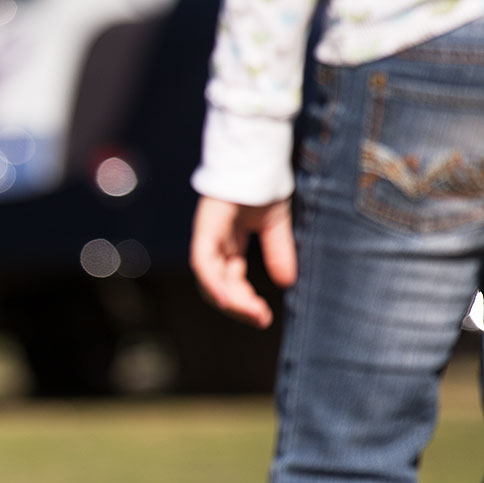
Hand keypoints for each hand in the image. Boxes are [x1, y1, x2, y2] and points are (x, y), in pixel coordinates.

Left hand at [189, 196, 297, 328]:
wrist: (258, 154)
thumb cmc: (263, 185)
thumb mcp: (275, 225)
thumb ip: (279, 251)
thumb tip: (287, 282)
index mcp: (228, 246)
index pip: (230, 283)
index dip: (244, 302)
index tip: (262, 318)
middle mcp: (215, 246)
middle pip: (218, 287)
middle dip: (238, 307)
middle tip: (260, 320)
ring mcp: (207, 238)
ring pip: (210, 281)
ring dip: (230, 300)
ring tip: (252, 313)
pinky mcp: (205, 230)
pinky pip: (204, 263)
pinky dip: (214, 282)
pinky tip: (228, 299)